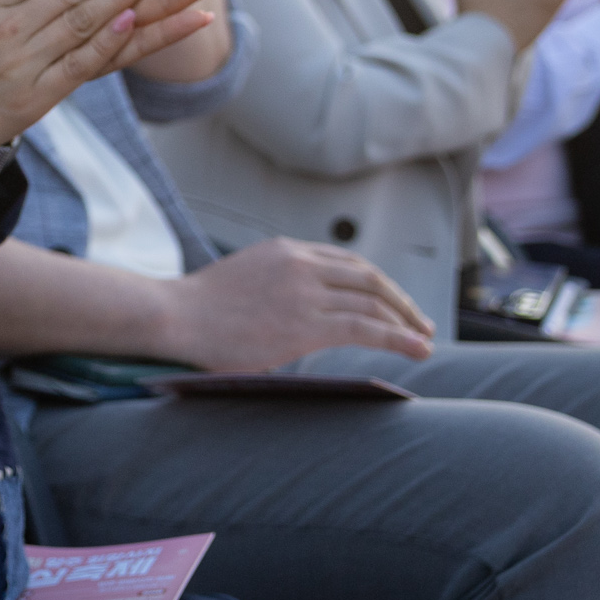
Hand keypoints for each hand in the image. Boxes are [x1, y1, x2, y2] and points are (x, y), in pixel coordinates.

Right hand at [154, 238, 432, 369]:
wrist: (175, 315)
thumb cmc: (200, 308)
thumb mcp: (245, 278)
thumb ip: (278, 284)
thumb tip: (298, 309)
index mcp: (285, 250)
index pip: (346, 262)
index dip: (377, 282)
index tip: (393, 301)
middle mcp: (301, 264)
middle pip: (368, 278)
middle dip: (400, 300)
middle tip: (420, 322)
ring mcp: (305, 293)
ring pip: (373, 302)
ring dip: (407, 322)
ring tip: (425, 340)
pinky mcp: (307, 324)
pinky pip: (366, 328)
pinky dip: (399, 338)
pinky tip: (418, 349)